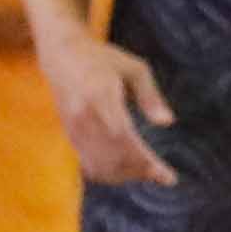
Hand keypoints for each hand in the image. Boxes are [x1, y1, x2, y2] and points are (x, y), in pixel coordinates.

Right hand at [40, 29, 178, 186]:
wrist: (62, 55)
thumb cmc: (103, 58)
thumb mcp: (134, 68)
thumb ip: (151, 95)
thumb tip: (168, 122)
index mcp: (101, 95)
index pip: (124, 137)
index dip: (145, 160)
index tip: (167, 176)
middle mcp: (84, 115)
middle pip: (113, 156)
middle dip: (140, 171)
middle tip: (163, 175)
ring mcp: (74, 127)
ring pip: (100, 164)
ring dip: (126, 175)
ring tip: (149, 173)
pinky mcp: (70, 134)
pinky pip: (88, 162)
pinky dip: (109, 173)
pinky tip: (127, 171)